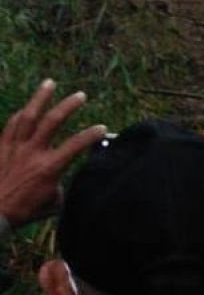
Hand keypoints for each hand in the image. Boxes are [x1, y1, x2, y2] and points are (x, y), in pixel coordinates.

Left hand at [0, 80, 106, 227]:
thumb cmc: (24, 211)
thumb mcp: (53, 201)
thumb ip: (60, 185)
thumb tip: (65, 180)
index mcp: (49, 168)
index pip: (76, 145)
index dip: (91, 135)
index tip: (102, 128)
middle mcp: (32, 153)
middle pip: (52, 121)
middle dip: (68, 106)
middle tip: (80, 95)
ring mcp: (14, 148)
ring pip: (28, 116)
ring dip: (40, 98)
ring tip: (49, 83)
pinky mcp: (1, 148)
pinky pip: (11, 125)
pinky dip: (20, 115)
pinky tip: (26, 109)